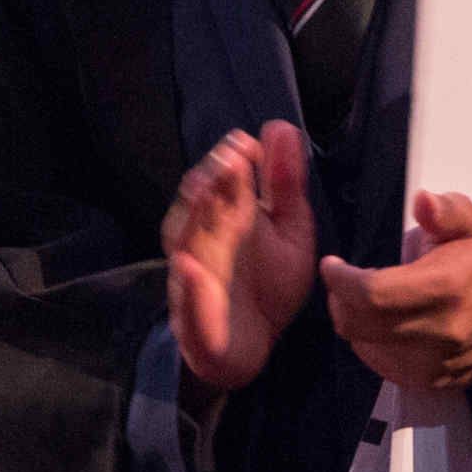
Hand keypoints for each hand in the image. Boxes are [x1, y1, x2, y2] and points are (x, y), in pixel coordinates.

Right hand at [163, 122, 317, 393]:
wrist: (254, 345)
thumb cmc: (269, 282)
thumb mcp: (289, 230)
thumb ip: (285, 183)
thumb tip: (280, 126)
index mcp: (228, 215)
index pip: (222, 178)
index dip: (231, 158)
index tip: (247, 144)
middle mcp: (204, 240)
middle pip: (198, 205)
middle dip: (210, 182)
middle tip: (228, 159)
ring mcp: (194, 277)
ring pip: (183, 244)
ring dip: (190, 219)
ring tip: (202, 194)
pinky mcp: (193, 318)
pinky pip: (186, 302)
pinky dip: (186, 286)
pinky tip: (188, 267)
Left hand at [320, 192, 471, 396]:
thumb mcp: (470, 223)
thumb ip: (446, 210)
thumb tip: (423, 201)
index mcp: (448, 287)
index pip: (372, 294)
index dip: (341, 280)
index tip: (332, 265)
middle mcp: (442, 331)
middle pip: (360, 325)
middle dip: (341, 300)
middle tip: (346, 282)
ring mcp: (437, 363)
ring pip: (366, 348)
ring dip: (357, 323)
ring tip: (372, 301)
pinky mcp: (434, 382)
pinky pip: (383, 367)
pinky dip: (374, 345)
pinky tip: (387, 325)